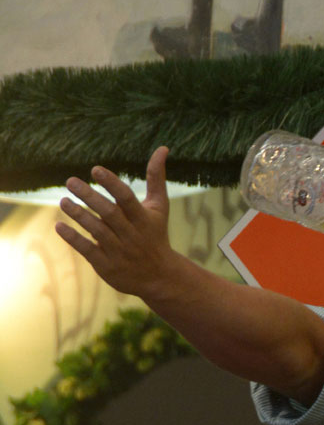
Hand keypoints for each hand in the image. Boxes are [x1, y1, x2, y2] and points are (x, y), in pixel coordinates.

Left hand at [55, 147, 171, 296]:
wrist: (158, 276)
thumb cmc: (155, 234)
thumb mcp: (159, 207)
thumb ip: (156, 178)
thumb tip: (163, 148)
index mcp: (143, 219)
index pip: (127, 198)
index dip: (112, 184)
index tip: (96, 169)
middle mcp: (131, 234)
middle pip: (109, 213)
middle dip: (89, 196)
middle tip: (71, 181)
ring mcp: (118, 251)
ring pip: (96, 230)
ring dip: (78, 215)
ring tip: (63, 200)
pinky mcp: (106, 265)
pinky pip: (87, 249)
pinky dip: (73, 238)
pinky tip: (59, 225)